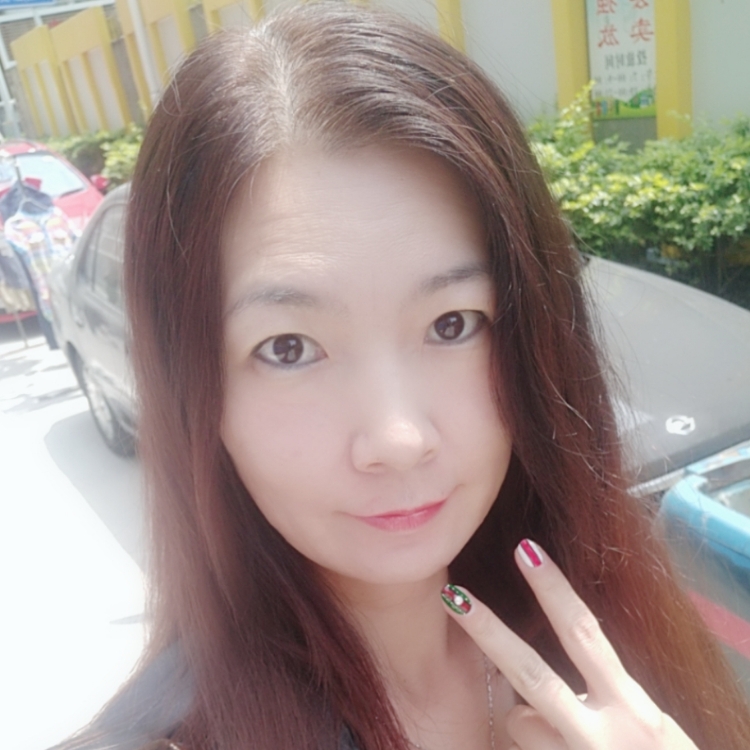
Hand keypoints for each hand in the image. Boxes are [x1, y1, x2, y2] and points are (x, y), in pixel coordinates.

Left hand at [441, 540, 697, 749]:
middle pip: (531, 673)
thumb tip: (560, 675)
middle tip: (453, 596)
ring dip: (528, 723)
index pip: (585, 634)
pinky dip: (538, 746)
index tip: (525, 550)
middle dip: (488, 632)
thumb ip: (606, 693)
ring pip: (521, 722)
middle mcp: (605, 731)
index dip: (553, 590)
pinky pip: (526, 747)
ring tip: (561, 738)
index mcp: (632, 706)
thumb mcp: (647, 724)